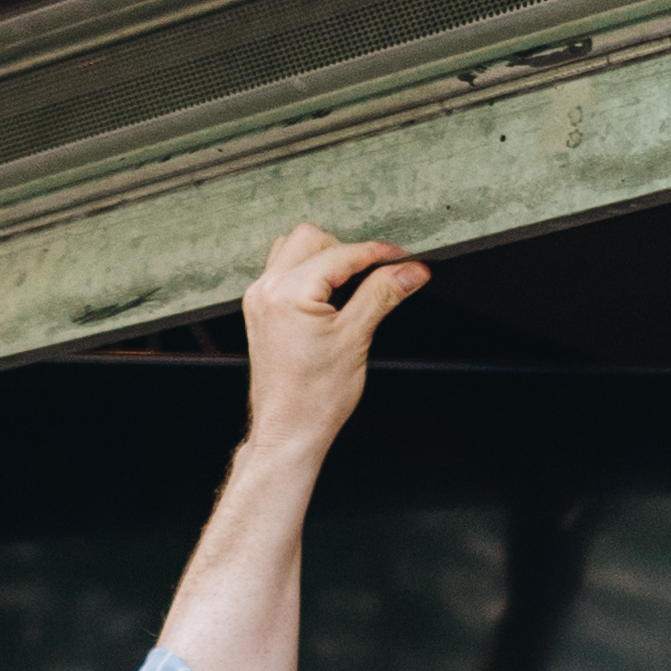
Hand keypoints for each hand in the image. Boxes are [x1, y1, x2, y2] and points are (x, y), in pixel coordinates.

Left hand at [240, 225, 428, 470]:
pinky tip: (328, 296)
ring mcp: (259, 299)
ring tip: (350, 286)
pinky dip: (308, 273)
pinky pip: (283, 271)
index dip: (377, 253)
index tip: (403, 259)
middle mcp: (266, 290)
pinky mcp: (260, 310)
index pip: (340, 254)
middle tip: (375, 275)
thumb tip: (411, 270)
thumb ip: (382, 295)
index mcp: (287, 293)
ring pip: (293, 249)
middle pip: (311, 238)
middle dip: (347, 251)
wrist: (288, 432)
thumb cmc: (315, 398)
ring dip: (325, 258)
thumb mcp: (356, 339)